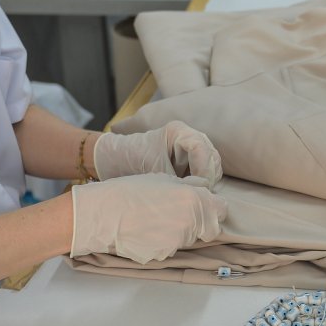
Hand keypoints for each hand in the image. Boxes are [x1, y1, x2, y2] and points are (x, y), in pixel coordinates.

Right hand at [69, 173, 227, 263]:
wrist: (104, 214)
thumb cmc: (131, 191)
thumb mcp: (163, 178)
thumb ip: (189, 185)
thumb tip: (204, 186)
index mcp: (195, 199)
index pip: (221, 210)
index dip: (213, 209)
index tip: (204, 208)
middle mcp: (191, 222)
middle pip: (209, 229)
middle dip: (199, 223)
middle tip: (177, 215)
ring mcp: (178, 241)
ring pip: (188, 239)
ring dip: (179, 232)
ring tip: (154, 220)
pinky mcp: (164, 255)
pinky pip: (169, 248)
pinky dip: (162, 242)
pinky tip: (145, 232)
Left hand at [94, 122, 222, 184]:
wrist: (114, 161)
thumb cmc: (130, 160)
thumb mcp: (154, 170)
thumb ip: (178, 180)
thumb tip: (199, 194)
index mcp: (178, 131)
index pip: (201, 148)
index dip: (203, 169)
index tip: (198, 187)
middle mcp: (188, 136)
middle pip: (211, 156)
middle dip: (207, 176)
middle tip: (198, 194)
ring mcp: (190, 148)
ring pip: (212, 164)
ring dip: (206, 180)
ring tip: (193, 193)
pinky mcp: (189, 160)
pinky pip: (205, 171)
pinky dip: (201, 182)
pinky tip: (190, 191)